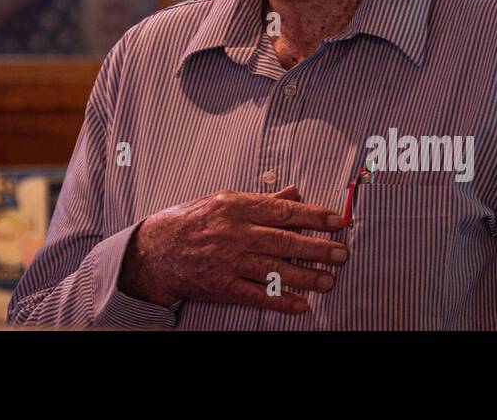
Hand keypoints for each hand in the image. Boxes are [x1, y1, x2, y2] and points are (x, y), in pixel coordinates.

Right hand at [118, 185, 348, 313]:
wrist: (154, 250)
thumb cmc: (192, 221)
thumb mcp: (224, 201)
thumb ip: (261, 200)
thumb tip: (295, 193)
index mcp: (235, 206)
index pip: (281, 210)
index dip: (312, 216)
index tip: (336, 221)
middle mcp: (233, 232)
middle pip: (283, 240)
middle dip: (316, 247)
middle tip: (342, 253)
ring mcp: (227, 260)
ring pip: (274, 268)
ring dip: (305, 276)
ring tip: (329, 280)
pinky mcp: (221, 284)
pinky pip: (256, 294)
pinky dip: (280, 301)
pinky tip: (301, 305)